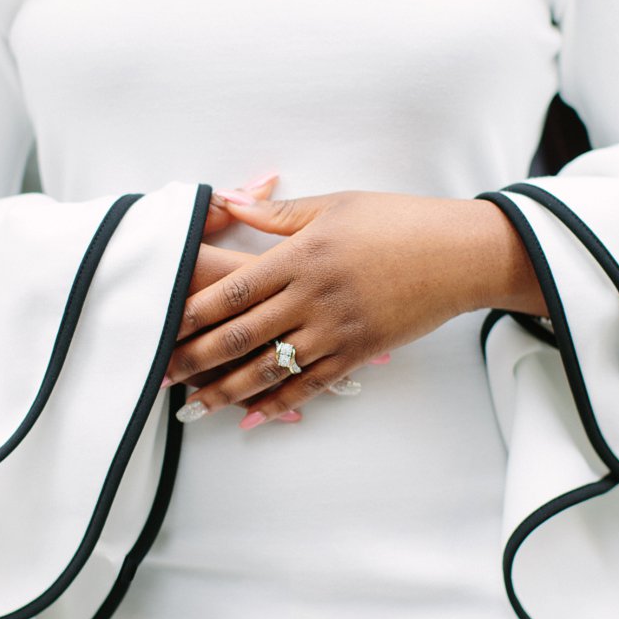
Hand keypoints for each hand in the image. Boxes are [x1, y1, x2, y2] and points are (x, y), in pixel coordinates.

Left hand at [164, 189, 546, 425]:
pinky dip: (281, 403)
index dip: (193, 311)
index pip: (234, 289)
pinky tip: (253, 417)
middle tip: (159, 374)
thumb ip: (278, 212)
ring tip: (194, 407)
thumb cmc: (399, 220)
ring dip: (228, 390)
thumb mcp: (336, 205)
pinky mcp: (361, 348)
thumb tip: (229, 200)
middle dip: (196, 357)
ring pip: (272, 366)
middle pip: (243, 333)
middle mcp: (315, 295)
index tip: (161, 326)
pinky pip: (313, 383)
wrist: (459, 253)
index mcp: (302, 255)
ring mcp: (339, 327)